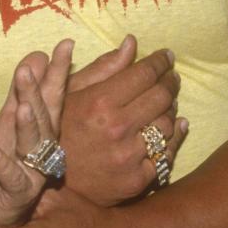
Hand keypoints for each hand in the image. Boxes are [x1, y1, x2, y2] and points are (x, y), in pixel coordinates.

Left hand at [0, 40, 71, 226]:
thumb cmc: (7, 161)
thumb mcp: (11, 120)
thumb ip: (22, 90)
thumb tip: (37, 55)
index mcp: (43, 127)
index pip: (53, 95)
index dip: (58, 71)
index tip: (65, 44)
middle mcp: (44, 147)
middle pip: (43, 116)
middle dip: (37, 92)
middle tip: (27, 69)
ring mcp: (33, 170)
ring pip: (32, 145)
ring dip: (27, 125)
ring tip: (21, 106)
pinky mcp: (18, 192)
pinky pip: (11, 177)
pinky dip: (1, 163)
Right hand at [60, 36, 188, 204]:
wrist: (51, 185)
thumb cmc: (57, 131)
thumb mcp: (69, 93)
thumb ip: (103, 67)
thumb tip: (131, 42)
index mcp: (99, 103)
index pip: (144, 74)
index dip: (159, 62)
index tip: (165, 56)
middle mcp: (118, 128)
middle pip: (162, 96)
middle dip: (170, 81)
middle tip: (170, 76)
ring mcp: (129, 156)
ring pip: (169, 124)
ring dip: (171, 108)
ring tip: (165, 102)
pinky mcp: (138, 179)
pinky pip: (168, 153)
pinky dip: (176, 136)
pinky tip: (175, 126)